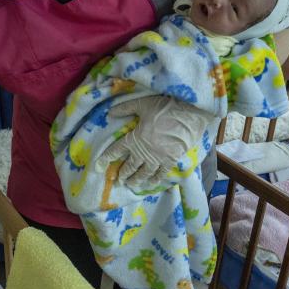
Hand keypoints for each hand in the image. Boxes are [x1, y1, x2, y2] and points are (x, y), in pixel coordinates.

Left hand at [96, 96, 211, 189]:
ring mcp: (158, 158)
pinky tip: (151, 184)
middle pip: (130, 166)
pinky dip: (155, 180)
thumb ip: (125, 109)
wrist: (190, 115)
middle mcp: (144, 152)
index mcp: (134, 138)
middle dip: (123, 174)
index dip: (106, 159)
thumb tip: (109, 113)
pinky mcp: (171, 160)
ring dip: (136, 180)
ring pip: (144, 173)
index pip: (116, 150)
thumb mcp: (142, 104)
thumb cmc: (165, 108)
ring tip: (131, 185)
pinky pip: (161, 173)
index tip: (98, 167)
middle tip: (118, 181)